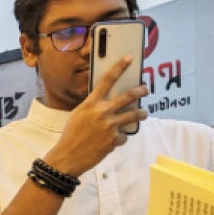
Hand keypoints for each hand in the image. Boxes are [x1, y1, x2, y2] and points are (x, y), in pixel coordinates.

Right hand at [44, 55, 148, 177]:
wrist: (67, 156)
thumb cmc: (70, 135)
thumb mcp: (78, 115)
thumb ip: (92, 107)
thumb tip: (108, 103)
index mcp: (91, 103)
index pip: (107, 80)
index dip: (119, 67)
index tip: (129, 58)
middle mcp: (102, 111)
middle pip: (129, 96)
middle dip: (141, 91)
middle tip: (145, 89)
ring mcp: (110, 125)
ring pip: (135, 115)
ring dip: (142, 113)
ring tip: (143, 113)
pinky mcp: (115, 139)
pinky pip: (124, 136)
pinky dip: (120, 138)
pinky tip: (112, 142)